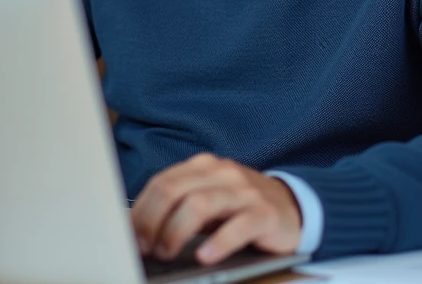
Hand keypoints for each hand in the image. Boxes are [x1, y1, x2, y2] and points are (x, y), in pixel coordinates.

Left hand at [130, 153, 301, 265]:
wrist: (292, 208)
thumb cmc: (239, 208)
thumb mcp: (207, 200)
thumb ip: (178, 206)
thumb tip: (137, 227)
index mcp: (203, 166)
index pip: (162, 182)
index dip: (141, 210)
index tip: (129, 235)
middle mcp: (222, 173)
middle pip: (175, 190)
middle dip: (153, 221)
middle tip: (144, 247)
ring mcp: (244, 192)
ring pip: (201, 205)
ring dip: (176, 232)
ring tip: (166, 253)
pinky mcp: (264, 214)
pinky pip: (238, 226)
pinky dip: (218, 242)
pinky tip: (204, 256)